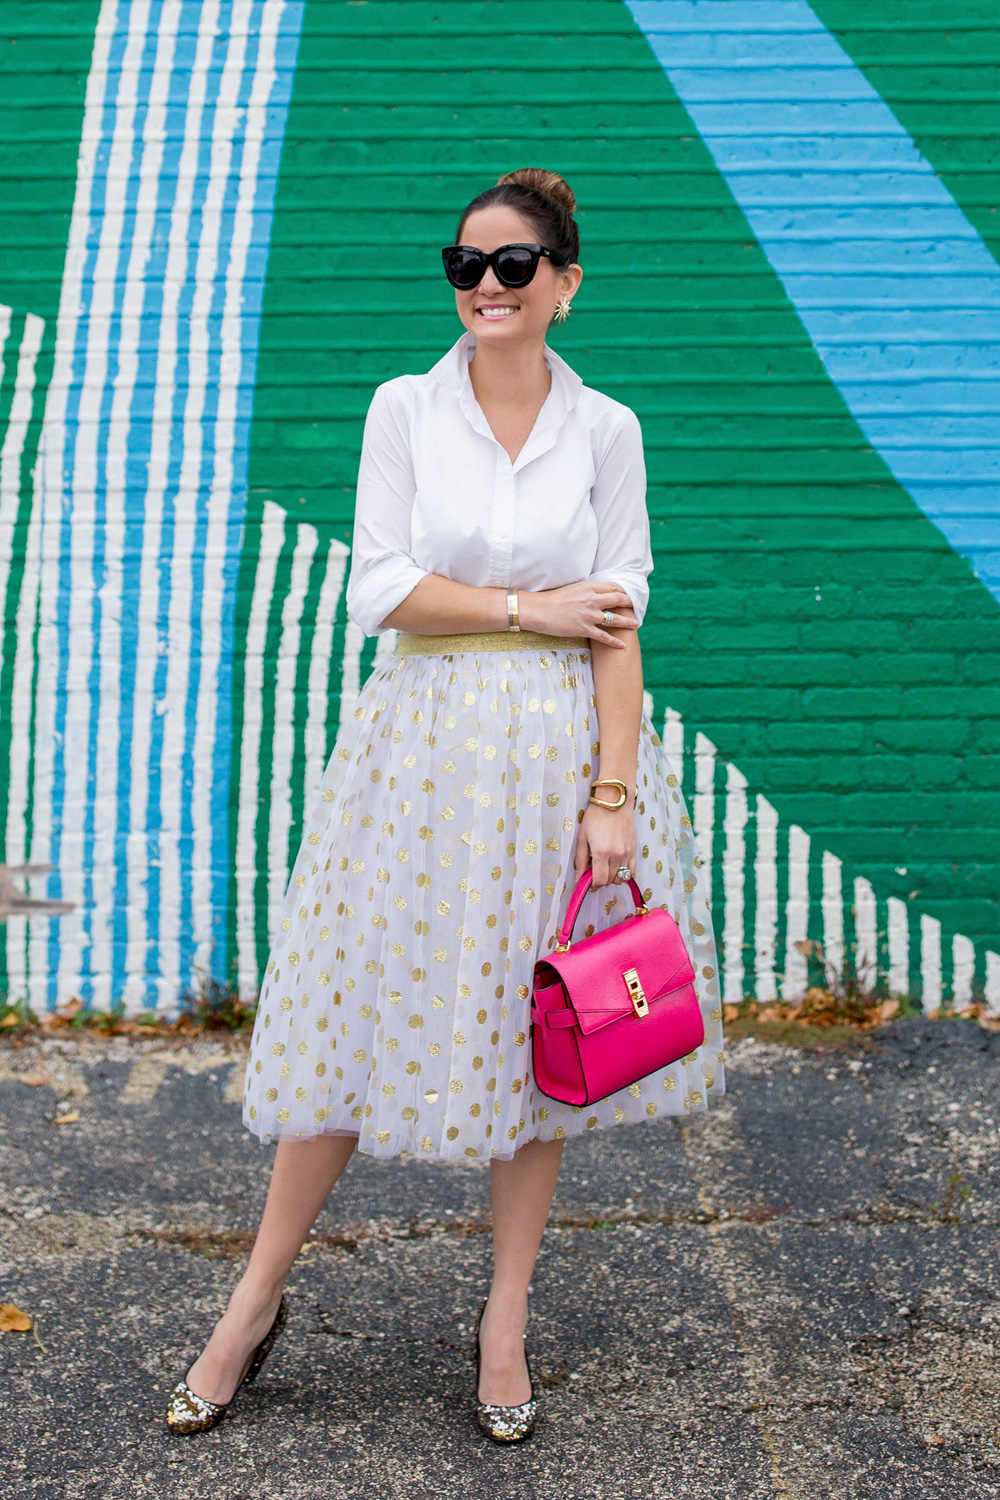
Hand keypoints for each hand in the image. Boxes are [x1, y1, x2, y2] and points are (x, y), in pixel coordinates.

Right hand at [519, 581, 637, 648]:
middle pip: (618, 600)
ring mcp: (589, 615)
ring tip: (636, 625)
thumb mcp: (572, 589)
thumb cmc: (551, 599)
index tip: (628, 596)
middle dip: (630, 605)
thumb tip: (596, 593)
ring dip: (628, 622)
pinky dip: (614, 642)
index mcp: (588, 587)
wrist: (537, 610)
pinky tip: (622, 646)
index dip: (623, 592)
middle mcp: (592, 599)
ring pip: (615, 619)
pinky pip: (604, 636)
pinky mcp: (584, 629)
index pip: (613, 587)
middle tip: (637, 609)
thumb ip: (586, 590)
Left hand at [574, 802, 636, 889]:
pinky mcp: (634, 850)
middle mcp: (616, 855)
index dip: (592, 883)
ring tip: (605, 867)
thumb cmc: (595, 817)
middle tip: (594, 869)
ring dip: (612, 877)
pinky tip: (616, 867)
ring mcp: (627, 853)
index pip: (599, 881)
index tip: (588, 878)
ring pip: (621, 878)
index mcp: (601, 852)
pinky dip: (624, 874)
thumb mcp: (582, 837)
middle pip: (610, 881)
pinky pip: (632, 871)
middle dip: (600, 880)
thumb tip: (579, 878)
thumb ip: (581, 859)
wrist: (614, 802)